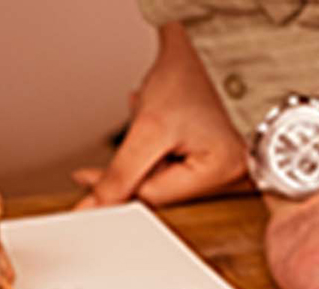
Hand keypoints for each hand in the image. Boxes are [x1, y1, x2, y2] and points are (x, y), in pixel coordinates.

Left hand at [71, 22, 245, 207]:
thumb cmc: (183, 81)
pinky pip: (164, 168)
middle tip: (130, 138)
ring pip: (158, 180)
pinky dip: (148, 151)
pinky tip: (152, 127)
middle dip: (134, 167)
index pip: (159, 200)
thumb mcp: (147, 130)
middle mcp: (230, 175)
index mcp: (225, 172)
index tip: (89, 179)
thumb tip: (95, 208)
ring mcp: (219, 168)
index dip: (121, 188)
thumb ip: (120, 175)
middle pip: (160, 192)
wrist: (194, 50)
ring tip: (149, 123)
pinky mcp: (206, 160)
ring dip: (140, 157)